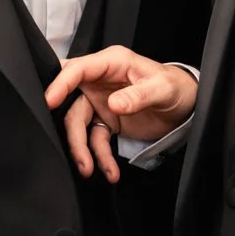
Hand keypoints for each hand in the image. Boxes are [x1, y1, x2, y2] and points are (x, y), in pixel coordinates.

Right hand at [45, 45, 197, 181]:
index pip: (77, 69)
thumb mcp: (162, 89)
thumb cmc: (175, 87)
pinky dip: (100, 157)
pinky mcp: (106, 121)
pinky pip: (95, 139)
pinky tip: (110, 172)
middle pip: (71, 103)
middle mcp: (100, 81)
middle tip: (76, 152)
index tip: (48, 102)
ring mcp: (100, 102)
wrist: (186, 106)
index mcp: (111, 63)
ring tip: (90, 170)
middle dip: (71, 130)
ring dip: (82, 149)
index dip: (60, 84)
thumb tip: (113, 104)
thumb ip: (139, 95)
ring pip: (79, 125)